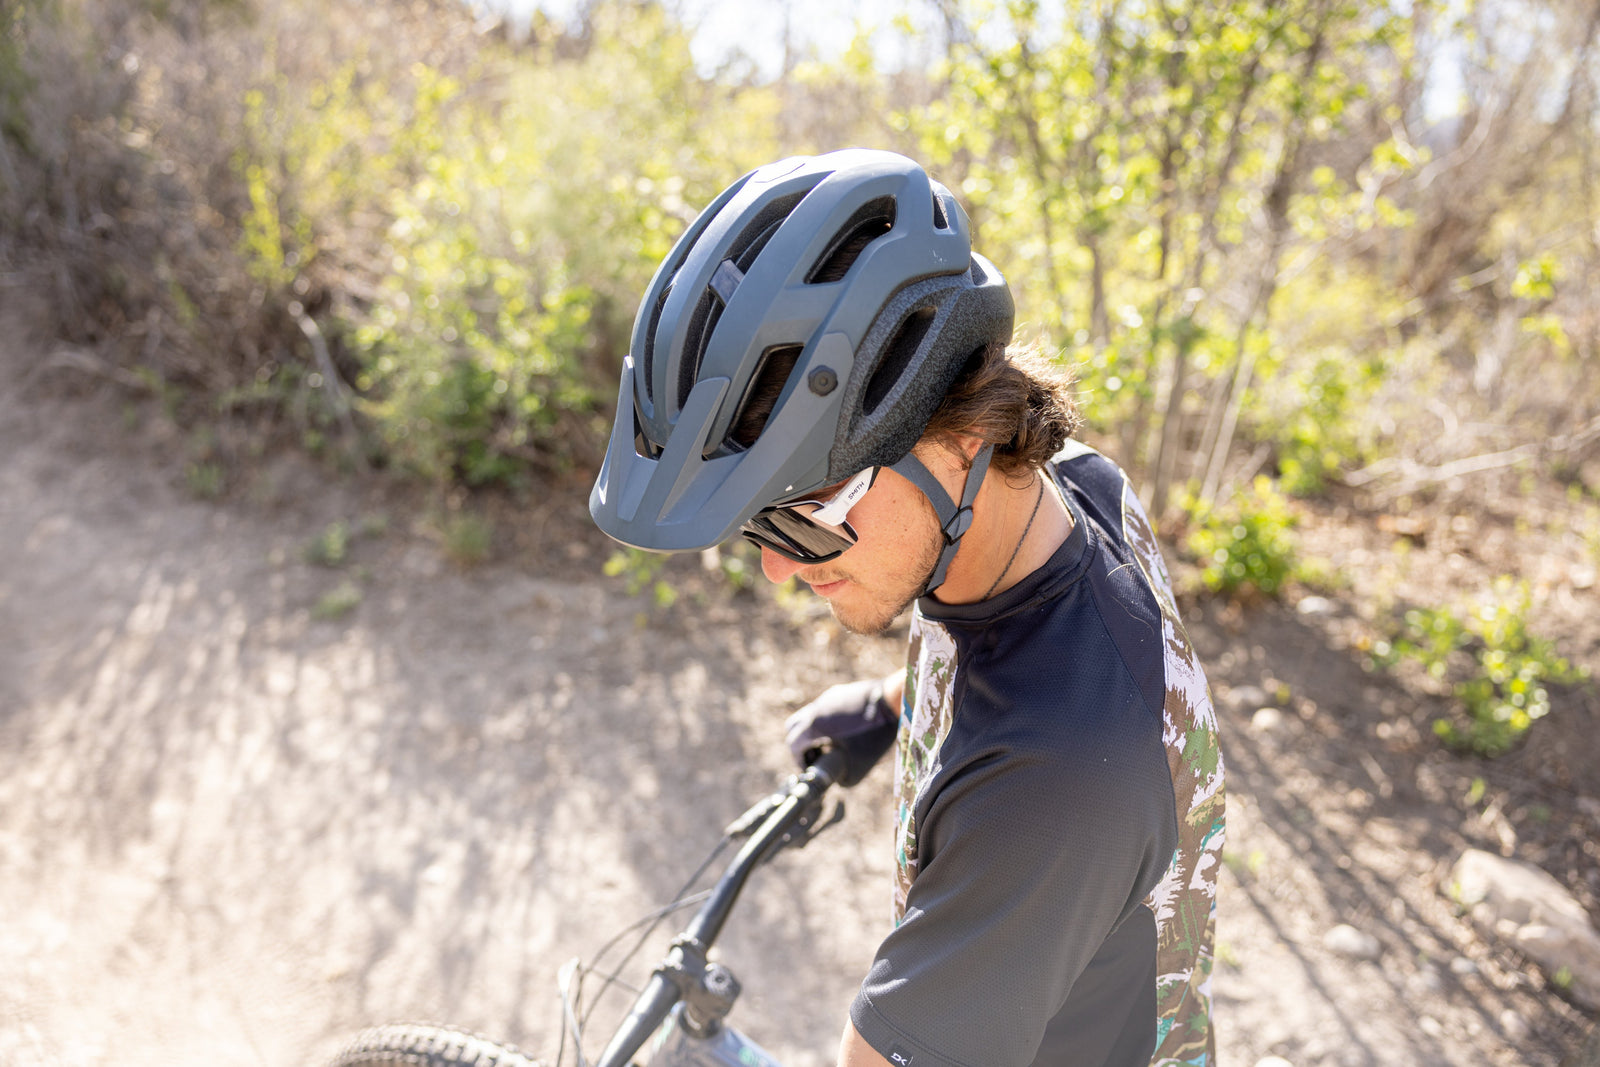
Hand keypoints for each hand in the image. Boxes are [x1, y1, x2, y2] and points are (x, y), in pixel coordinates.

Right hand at [784, 678, 898, 786]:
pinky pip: (826, 708)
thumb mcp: (859, 766)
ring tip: (833, 745)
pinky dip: (828, 722)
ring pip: (811, 716)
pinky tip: (847, 732)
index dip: (798, 760)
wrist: (895, 701)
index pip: (793, 744)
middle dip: (801, 745)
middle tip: (816, 757)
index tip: (810, 768)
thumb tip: (836, 780)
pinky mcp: (841, 692)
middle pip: (794, 726)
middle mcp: (817, 707)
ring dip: (815, 732)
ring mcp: (829, 697)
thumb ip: (842, 778)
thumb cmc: (876, 735)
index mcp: (815, 724)